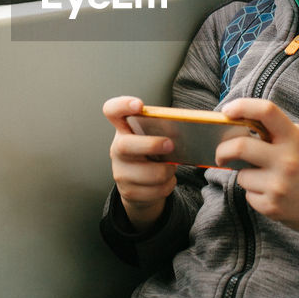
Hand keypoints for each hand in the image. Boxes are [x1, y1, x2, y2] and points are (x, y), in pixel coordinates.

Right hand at [104, 96, 176, 231]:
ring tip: (171, 167)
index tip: (139, 105)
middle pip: (125, 145)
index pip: (112, 111)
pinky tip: (167, 180)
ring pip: (147, 173)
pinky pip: (155, 190)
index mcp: (124, 129)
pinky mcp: (129, 192)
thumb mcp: (154, 137)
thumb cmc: (153, 154)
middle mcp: (117, 149)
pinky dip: (167, 185)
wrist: (142, 186)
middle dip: (151, 145)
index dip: (122, 105)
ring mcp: (120, 172)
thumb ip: (163, 129)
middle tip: (170, 145)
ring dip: (166, 170)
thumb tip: (186, 129)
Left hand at [214, 98, 298, 248]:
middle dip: (223, 150)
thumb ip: (274, 132)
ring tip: (265, 179)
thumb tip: (235, 127)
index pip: (266, 111)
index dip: (242, 106)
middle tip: (221, 154)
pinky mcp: (271, 206)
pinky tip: (271, 193)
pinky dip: (253, 193)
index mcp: (294, 138)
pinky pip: (247, 194)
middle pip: (240, 146)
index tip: (226, 111)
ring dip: (245, 175)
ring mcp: (279, 185)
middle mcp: (287, 160)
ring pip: (241, 175)